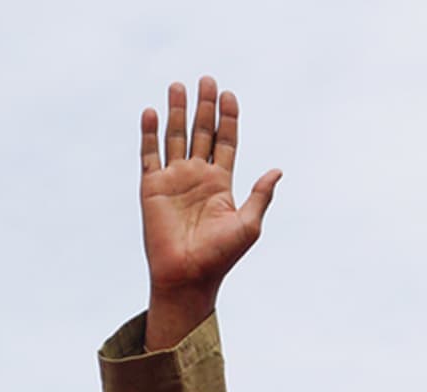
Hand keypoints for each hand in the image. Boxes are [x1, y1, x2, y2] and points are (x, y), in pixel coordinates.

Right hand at [139, 77, 281, 349]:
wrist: (188, 277)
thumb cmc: (220, 256)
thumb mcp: (249, 225)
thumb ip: (261, 195)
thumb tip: (278, 170)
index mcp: (221, 184)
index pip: (225, 142)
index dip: (228, 118)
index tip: (230, 95)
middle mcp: (197, 177)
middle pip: (201, 132)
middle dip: (204, 106)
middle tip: (207, 79)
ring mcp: (174, 180)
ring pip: (175, 137)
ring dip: (177, 111)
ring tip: (178, 85)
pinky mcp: (152, 187)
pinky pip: (149, 154)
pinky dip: (149, 133)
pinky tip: (151, 112)